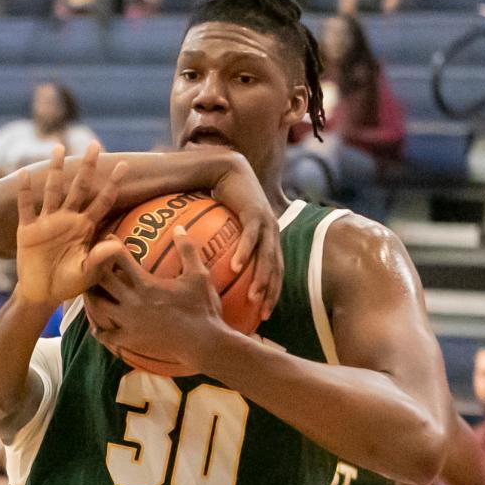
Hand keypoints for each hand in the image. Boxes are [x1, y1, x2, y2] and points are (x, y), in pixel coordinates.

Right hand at [15, 142, 126, 306]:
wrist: (42, 293)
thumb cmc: (69, 283)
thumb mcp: (88, 273)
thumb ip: (101, 259)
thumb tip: (117, 244)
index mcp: (85, 227)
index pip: (103, 201)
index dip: (113, 184)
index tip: (125, 165)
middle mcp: (67, 219)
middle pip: (79, 187)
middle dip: (87, 167)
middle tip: (95, 144)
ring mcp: (47, 222)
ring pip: (52, 190)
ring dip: (55, 170)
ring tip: (58, 147)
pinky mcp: (28, 230)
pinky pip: (26, 207)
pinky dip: (24, 191)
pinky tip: (25, 173)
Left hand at [84, 226, 228, 372]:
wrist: (203, 342)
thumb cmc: (202, 307)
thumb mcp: (198, 275)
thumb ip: (187, 250)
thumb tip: (180, 227)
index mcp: (145, 284)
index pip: (119, 258)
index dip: (111, 245)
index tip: (107, 237)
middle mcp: (132, 302)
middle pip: (102, 280)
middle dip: (95, 268)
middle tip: (91, 260)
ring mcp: (129, 322)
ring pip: (98, 306)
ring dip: (91, 296)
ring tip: (88, 289)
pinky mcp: (130, 339)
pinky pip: (107, 335)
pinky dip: (99, 331)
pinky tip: (96, 328)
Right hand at [211, 157, 283, 320]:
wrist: (226, 168)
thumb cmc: (222, 199)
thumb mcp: (226, 227)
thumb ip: (224, 246)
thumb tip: (209, 269)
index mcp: (268, 238)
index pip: (275, 271)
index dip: (272, 292)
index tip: (264, 313)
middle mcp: (271, 232)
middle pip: (275, 269)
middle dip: (271, 293)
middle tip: (262, 315)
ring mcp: (265, 222)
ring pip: (266, 256)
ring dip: (261, 278)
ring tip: (252, 298)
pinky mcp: (255, 211)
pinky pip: (250, 237)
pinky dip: (244, 253)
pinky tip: (236, 269)